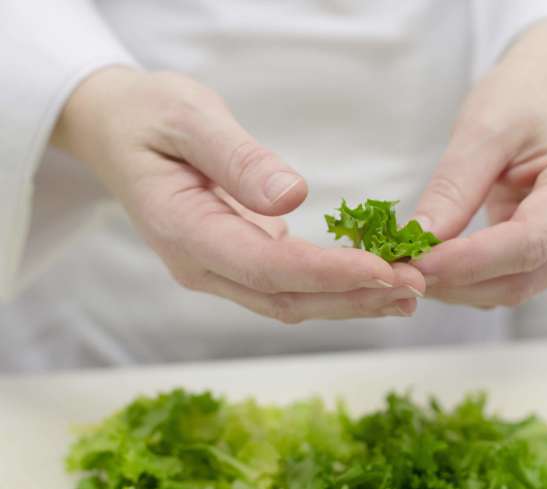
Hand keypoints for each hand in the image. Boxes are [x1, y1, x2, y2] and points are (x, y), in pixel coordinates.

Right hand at [51, 68, 423, 322]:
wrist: (118, 132)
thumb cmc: (149, 117)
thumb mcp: (187, 119)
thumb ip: (235, 159)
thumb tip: (292, 197)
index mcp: (185, 232)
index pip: (266, 268)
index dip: (326, 274)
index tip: (383, 269)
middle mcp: (202, 265)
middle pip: (285, 298)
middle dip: (352, 297)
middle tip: (416, 286)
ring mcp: (218, 269)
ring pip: (289, 301)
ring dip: (350, 302)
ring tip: (409, 295)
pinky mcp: (236, 261)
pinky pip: (288, 286)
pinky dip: (333, 288)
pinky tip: (373, 282)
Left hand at [411, 21, 546, 307]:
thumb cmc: (527, 94)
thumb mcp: (485, 126)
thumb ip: (454, 187)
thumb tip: (419, 239)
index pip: (526, 245)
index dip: (466, 262)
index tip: (413, 263)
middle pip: (519, 279)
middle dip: (455, 281)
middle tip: (399, 270)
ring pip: (512, 288)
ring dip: (457, 286)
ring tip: (409, 266)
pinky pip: (508, 279)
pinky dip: (467, 279)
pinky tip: (433, 263)